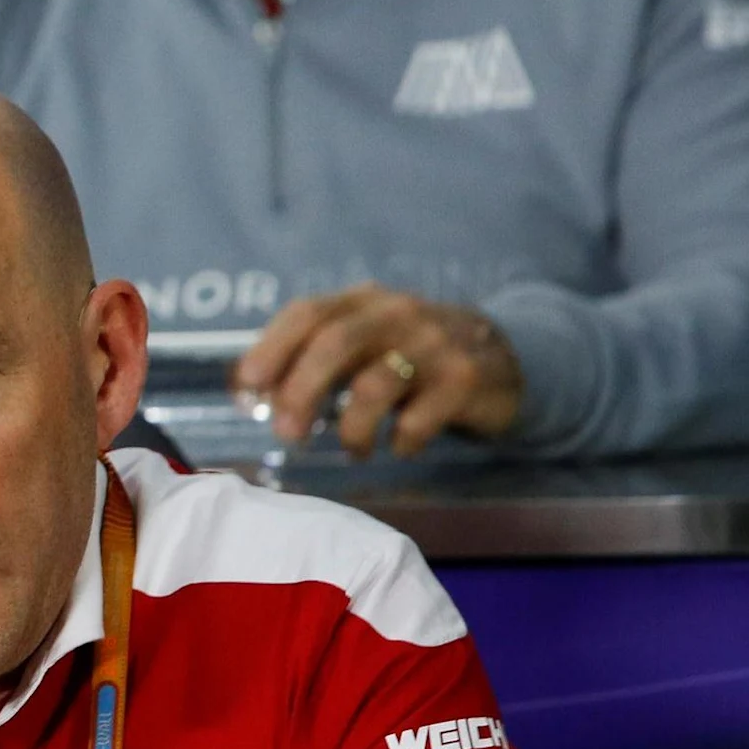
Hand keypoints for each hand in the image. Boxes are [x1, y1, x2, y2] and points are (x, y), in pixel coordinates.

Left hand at [234, 285, 520, 456]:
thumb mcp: (364, 342)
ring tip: (353, 449)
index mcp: (361, 300)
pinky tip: (398, 447)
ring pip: (375, 385)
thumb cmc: (410, 355)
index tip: (248, 387)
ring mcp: (434, 344)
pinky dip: (400, 440)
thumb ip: (310, 356)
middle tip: (287, 433)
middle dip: (301, 391)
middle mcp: (396, 313)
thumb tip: (244, 389)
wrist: (504, 358)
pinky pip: (419, 418)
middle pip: (335, 344)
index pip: (307, 312)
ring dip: (352, 428)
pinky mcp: (465, 379)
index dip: (271, 348)